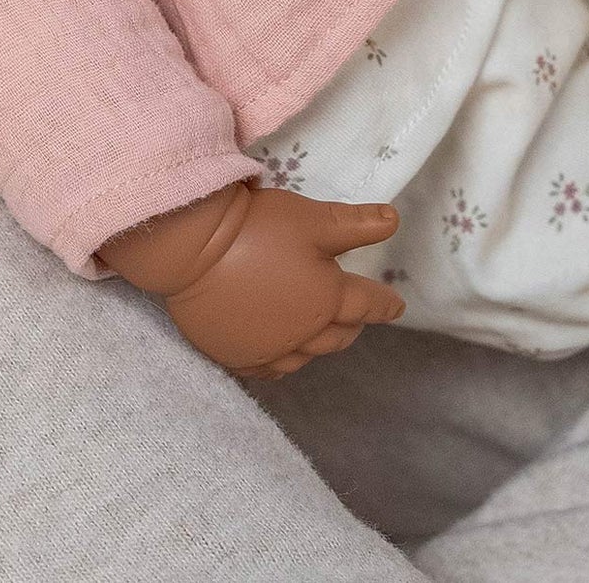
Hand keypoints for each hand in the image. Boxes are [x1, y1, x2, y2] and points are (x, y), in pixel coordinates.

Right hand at [101, 181, 402, 378]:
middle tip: (356, 317)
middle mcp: (304, 333)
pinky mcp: (235, 353)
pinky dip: (281, 362)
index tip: (396, 305)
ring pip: (305, 356)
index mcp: (328, 299)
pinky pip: (267, 368)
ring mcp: (268, 348)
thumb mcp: (312, 219)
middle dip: (352, 325)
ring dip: (319, 345)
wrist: (192, 249)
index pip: (367, 304)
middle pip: (338, 334)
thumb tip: (394, 221)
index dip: (383, 303)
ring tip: (320, 334)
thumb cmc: (257, 228)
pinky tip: (280, 356)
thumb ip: (354, 224)